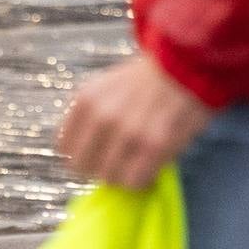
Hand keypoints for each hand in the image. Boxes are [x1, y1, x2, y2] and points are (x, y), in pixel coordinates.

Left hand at [59, 55, 213, 189]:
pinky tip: (149, 167)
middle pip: (83, 167)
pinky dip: (141, 180)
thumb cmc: (145, 80)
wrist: (185, 67)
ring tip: (136, 163)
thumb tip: (82, 152)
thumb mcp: (104, 88)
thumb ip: (89, 117)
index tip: (94, 156)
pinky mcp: (153, 146)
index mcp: (85, 100)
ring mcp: (127, 133)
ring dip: (122, 175)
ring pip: (109, 177)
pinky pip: (134, 181)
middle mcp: (101, 117)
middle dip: (98, 168)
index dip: (80, 155)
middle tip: (117, 163)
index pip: (64, 147)